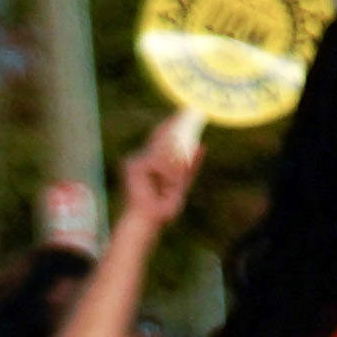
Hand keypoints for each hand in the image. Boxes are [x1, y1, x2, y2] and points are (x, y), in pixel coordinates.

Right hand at [113, 109, 201, 243]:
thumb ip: (190, 166)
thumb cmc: (161, 207)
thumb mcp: (181, 184)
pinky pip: (157, 161)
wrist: (148, 220)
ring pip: (162, 152)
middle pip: (159, 139)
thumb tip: (201, 145)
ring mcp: (135, 162)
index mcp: (150, 162)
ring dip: (172, 168)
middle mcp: (140, 159)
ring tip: (171, 183)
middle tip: (186, 119)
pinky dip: (166, 172)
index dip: (171, 127)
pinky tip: (166, 184)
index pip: (161, 140)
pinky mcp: (134, 167)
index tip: (182, 116)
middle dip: (172, 128)